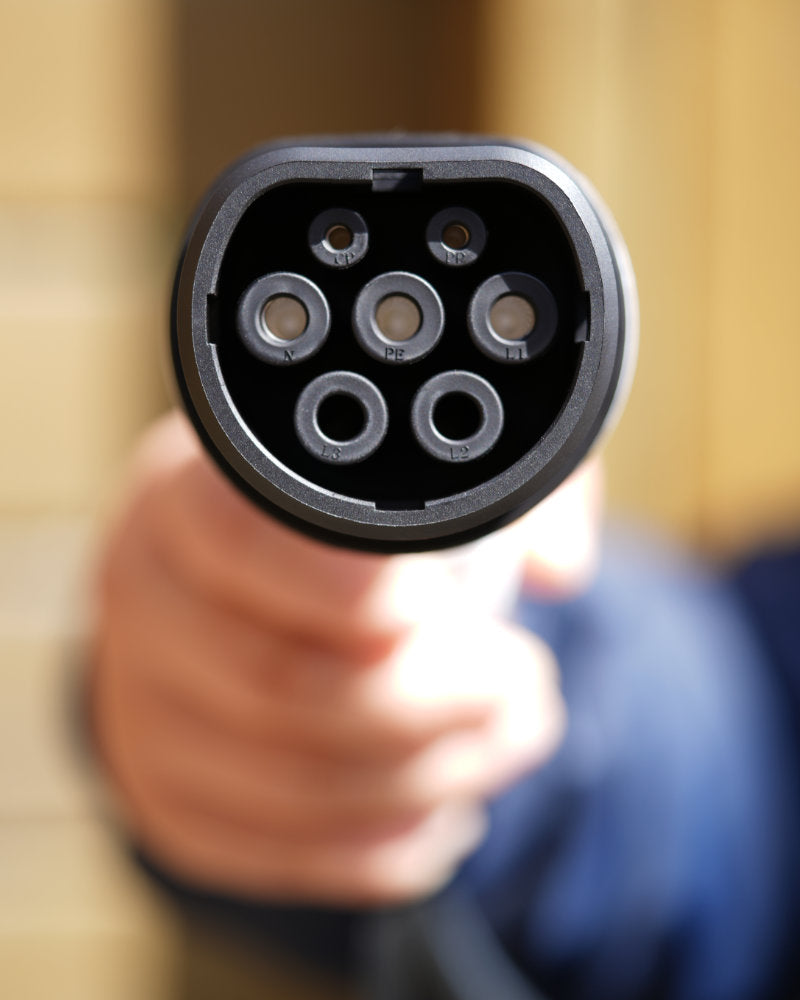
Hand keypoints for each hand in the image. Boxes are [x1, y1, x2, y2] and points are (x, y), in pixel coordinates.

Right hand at [90, 412, 596, 904]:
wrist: (243, 588)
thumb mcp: (423, 459)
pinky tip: (443, 806)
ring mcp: (142, 709)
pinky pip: (275, 852)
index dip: (358, 585)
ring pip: (290, 781)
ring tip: (507, 734)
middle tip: (517, 680)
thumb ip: (507, 481)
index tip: (461, 604)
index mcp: (189, 493)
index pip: (245, 540)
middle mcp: (145, 598)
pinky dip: (383, 844)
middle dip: (432, 699)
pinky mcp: (169, 793)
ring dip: (430, 775)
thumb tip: (558, 567)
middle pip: (278, 682)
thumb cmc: (343, 521)